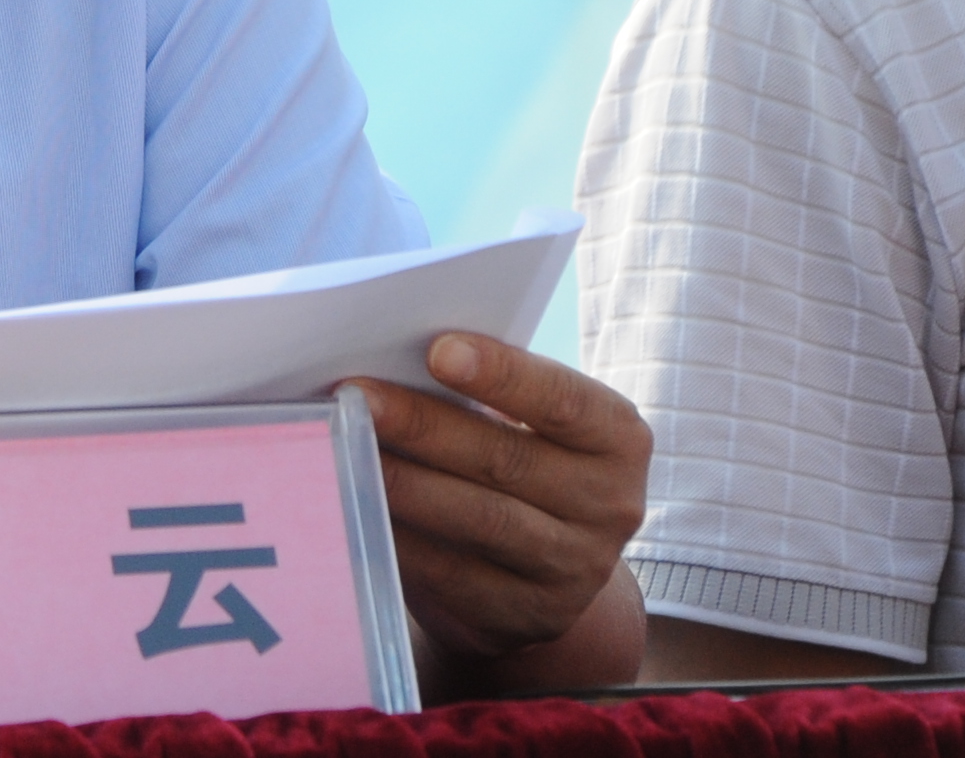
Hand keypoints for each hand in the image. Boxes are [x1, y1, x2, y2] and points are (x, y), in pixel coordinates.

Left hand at [348, 334, 649, 684]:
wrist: (545, 569)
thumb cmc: (520, 461)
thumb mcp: (531, 425)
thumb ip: (487, 393)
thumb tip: (394, 357)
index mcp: (617, 440)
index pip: (564, 401)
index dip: (504, 375)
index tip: (438, 349)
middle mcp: (609, 506)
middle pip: (507, 460)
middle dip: (423, 425)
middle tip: (357, 398)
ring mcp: (573, 569)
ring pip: (479, 520)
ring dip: (404, 483)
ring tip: (346, 450)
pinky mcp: (528, 616)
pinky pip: (454, 575)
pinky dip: (401, 540)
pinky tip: (358, 509)